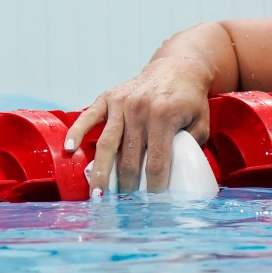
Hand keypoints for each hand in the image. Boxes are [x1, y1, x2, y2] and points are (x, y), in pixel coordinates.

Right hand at [63, 57, 211, 194]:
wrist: (177, 68)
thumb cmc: (190, 100)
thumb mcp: (201, 123)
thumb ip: (192, 146)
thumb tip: (182, 175)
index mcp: (165, 117)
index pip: (156, 161)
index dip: (153, 185)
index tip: (152, 202)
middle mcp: (141, 110)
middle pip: (129, 158)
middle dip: (126, 186)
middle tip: (124, 204)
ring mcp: (121, 103)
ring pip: (107, 144)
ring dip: (100, 172)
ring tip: (97, 195)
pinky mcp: (108, 97)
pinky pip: (88, 118)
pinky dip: (76, 134)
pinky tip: (70, 152)